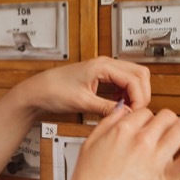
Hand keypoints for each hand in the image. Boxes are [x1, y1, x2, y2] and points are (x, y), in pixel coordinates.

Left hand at [20, 56, 151, 117]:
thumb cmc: (53, 91)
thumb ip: (107, 108)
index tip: (136, 113)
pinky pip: (122, 82)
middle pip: (139, 74)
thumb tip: (126, 115)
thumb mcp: (82, 102)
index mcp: (102, 66)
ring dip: (135, 93)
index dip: (140, 98)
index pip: (135, 79)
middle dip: (141, 94)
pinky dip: (126, 93)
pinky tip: (118, 105)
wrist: (37, 91)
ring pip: (133, 77)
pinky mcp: (101, 76)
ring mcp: (104, 69)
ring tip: (127, 110)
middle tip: (135, 112)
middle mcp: (105, 64)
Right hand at [61, 106, 179, 179]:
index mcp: (122, 131)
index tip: (148, 126)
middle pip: (166, 117)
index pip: (145, 112)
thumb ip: (107, 123)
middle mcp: (141, 141)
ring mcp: (156, 159)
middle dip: (168, 121)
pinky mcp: (167, 178)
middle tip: (168, 128)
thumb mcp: (89, 144)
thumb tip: (122, 111)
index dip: (147, 118)